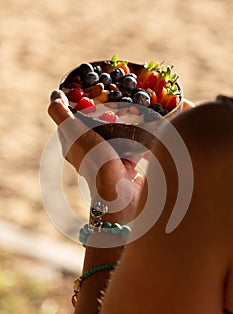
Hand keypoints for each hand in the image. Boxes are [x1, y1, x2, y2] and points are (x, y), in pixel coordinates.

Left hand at [48, 90, 144, 224]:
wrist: (120, 191)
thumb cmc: (95, 160)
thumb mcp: (73, 132)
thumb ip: (61, 114)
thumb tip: (55, 94)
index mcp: (72, 143)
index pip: (71, 119)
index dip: (77, 103)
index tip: (89, 88)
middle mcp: (88, 150)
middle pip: (94, 124)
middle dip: (103, 110)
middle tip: (113, 94)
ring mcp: (108, 157)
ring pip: (113, 134)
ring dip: (121, 122)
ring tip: (130, 106)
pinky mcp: (125, 163)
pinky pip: (131, 145)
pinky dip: (136, 136)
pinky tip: (144, 123)